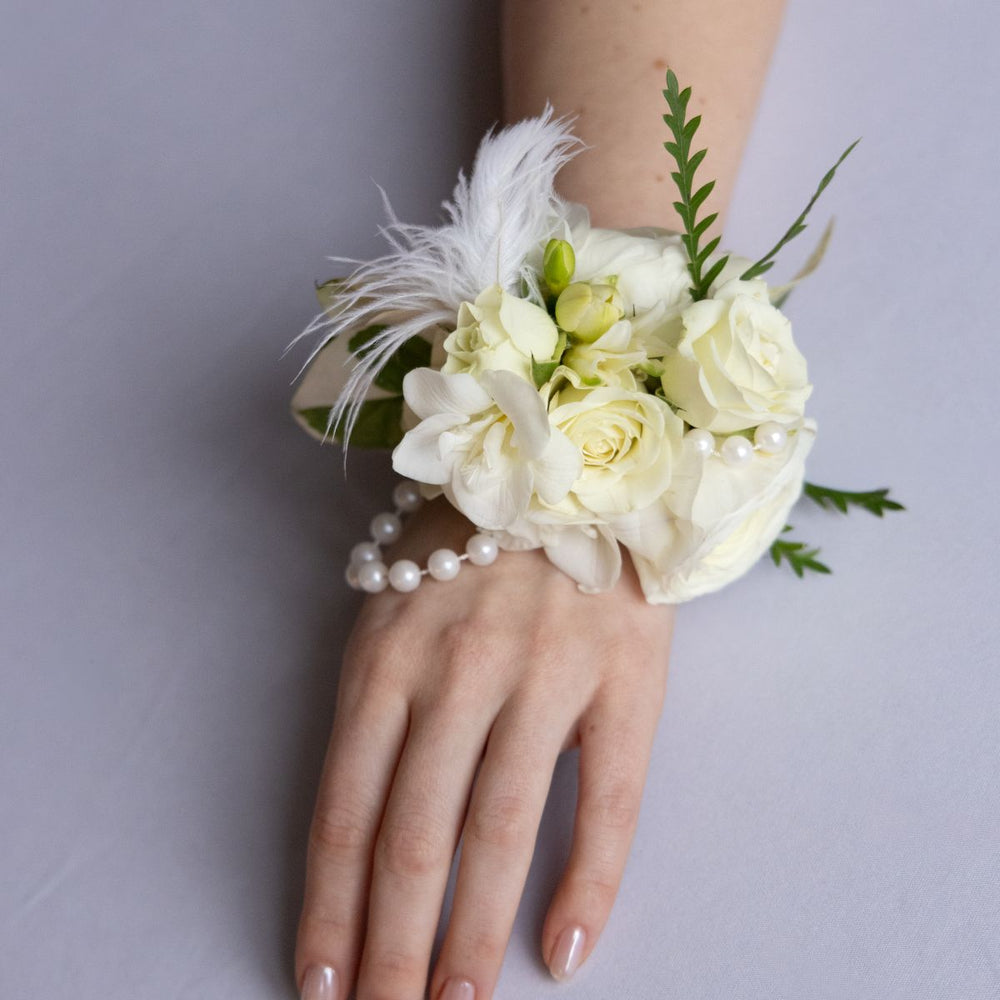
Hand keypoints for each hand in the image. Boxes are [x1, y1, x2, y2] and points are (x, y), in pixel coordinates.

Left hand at [295, 498, 673, 999]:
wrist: (575, 476)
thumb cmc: (472, 549)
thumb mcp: (397, 610)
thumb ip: (377, 708)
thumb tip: (365, 836)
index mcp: (389, 657)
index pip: (346, 809)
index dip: (330, 907)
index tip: (321, 982)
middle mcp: (459, 672)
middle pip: (413, 837)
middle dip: (391, 946)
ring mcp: (545, 676)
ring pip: (498, 831)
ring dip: (472, 935)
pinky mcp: (623, 681)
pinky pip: (610, 802)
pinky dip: (589, 884)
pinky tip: (565, 949)